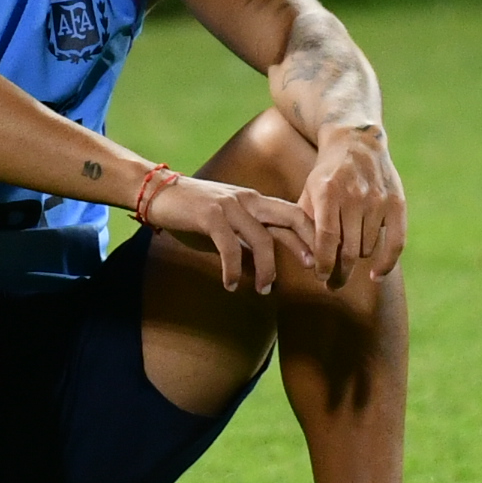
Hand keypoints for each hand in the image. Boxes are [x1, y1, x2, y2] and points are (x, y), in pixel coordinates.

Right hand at [162, 176, 312, 293]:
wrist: (158, 191)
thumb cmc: (193, 213)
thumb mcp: (226, 227)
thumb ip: (246, 242)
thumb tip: (262, 273)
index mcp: (256, 202)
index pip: (295, 216)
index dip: (313, 238)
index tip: (323, 262)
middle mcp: (249, 200)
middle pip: (292, 219)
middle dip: (309, 246)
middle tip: (317, 273)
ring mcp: (231, 206)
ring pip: (263, 240)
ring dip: (268, 270)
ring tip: (265, 291)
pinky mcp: (210, 215)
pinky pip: (230, 247)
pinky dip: (233, 270)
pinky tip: (230, 285)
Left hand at [293, 126, 407, 286]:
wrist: (356, 141)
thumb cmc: (326, 174)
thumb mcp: (309, 192)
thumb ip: (305, 225)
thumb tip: (308, 262)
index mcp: (328, 192)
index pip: (327, 238)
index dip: (324, 263)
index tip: (320, 277)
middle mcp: (355, 196)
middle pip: (349, 249)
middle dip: (339, 272)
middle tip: (332, 285)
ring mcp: (378, 199)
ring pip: (367, 248)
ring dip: (356, 260)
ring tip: (346, 260)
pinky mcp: (396, 203)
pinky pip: (395, 242)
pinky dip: (386, 263)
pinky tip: (375, 276)